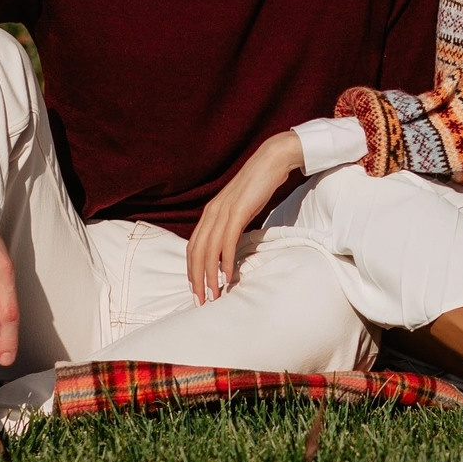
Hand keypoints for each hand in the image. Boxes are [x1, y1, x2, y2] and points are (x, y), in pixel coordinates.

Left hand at [187, 132, 305, 303]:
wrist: (271, 161)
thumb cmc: (258, 185)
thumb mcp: (240, 208)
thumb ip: (231, 224)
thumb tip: (230, 246)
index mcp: (209, 213)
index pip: (193, 247)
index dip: (191, 270)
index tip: (196, 289)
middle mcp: (211, 213)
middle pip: (196, 252)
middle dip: (196, 279)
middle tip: (200, 300)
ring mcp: (223, 212)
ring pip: (209, 250)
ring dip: (209, 275)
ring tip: (213, 294)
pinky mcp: (238, 211)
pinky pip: (227, 241)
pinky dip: (225, 260)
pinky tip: (228, 275)